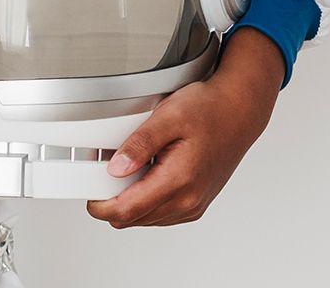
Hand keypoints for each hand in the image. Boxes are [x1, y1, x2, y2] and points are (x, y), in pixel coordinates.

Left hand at [86, 27, 283, 227]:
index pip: (127, 211)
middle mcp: (188, 200)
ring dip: (131, 201)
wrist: (239, 111)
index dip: (100, 206)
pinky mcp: (196, 203)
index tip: (89, 194)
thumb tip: (116, 168)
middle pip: (133, 219)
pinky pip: (161, 213)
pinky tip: (146, 175)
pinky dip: (147, 199)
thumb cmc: (210, 110)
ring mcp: (193, 204)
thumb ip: (139, 144)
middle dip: (113, 201)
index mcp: (179, 181)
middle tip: (105, 173)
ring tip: (128, 170)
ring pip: (146, 219)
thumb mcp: (167, 117)